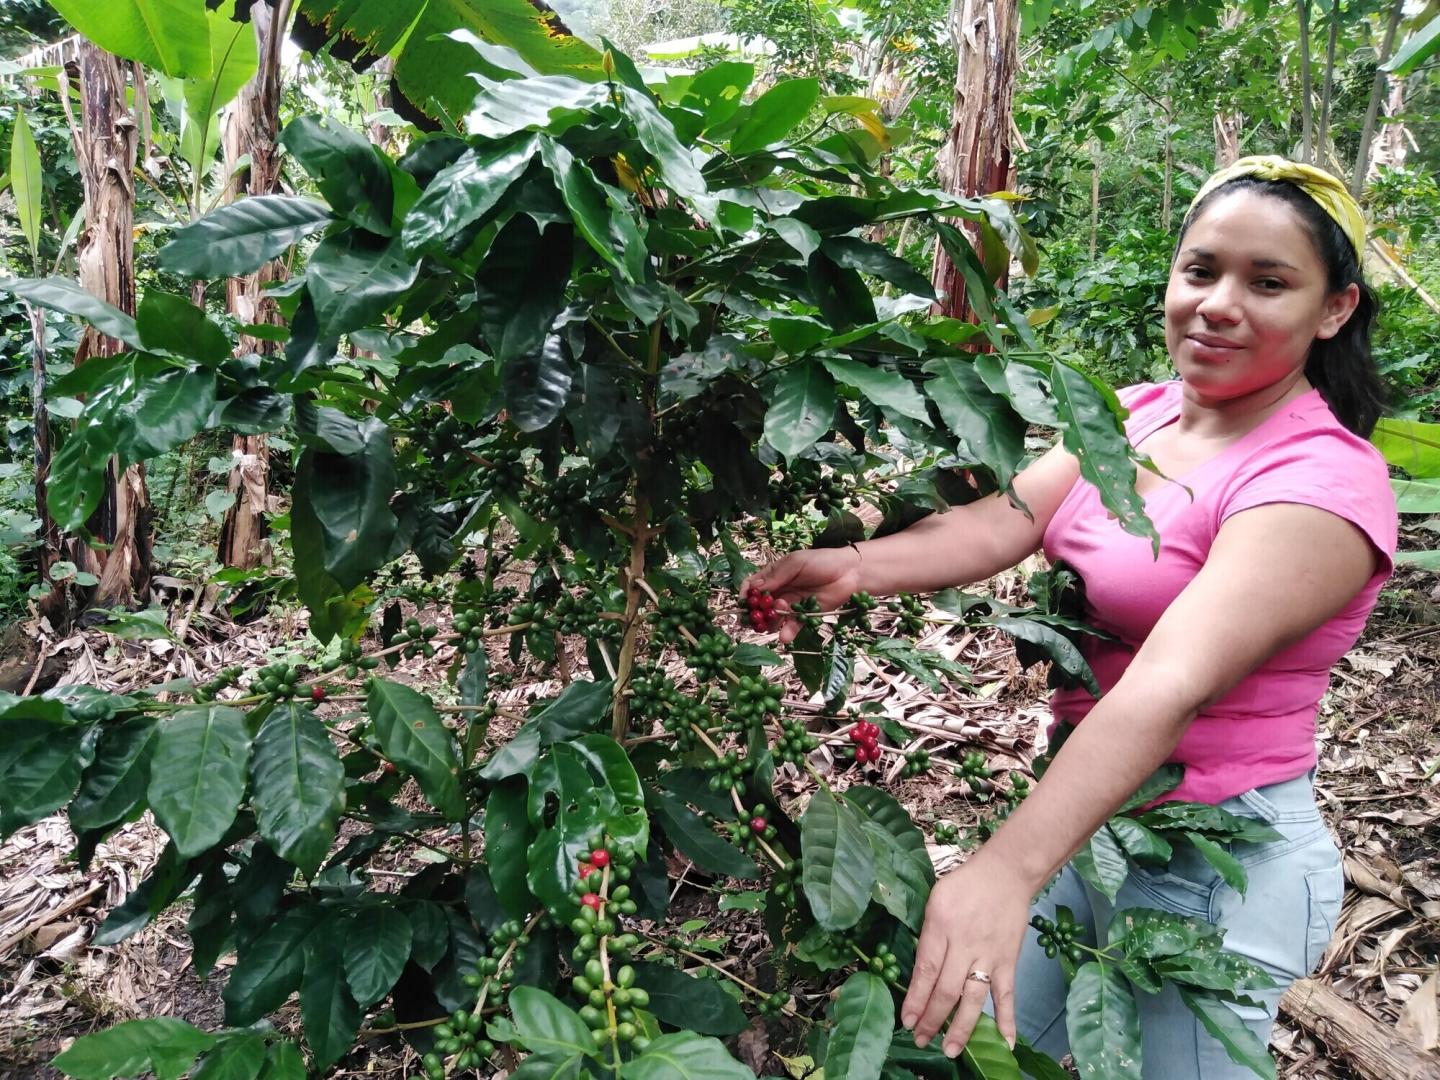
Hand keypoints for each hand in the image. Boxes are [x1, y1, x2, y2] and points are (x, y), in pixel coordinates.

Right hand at [741, 547, 862, 641]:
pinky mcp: (804, 616)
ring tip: (775, 622)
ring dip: (770, 623)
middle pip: (759, 606)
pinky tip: (785, 636)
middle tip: (757, 619)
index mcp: (774, 575)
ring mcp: (791, 605)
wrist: (850, 573)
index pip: (752, 586)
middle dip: (756, 614)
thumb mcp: (796, 563)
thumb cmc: (822, 561)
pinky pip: (791, 627)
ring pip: (773, 619)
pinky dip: (787, 633)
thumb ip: (776, 576)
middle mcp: (779, 591)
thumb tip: (754, 588)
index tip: (744, 603)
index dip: (746, 595)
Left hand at [901, 858, 1029, 1056]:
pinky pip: (1007, 995)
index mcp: (941, 927)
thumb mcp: (936, 900)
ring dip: (962, 1027)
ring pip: (974, 998)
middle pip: (947, 990)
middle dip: (932, 1019)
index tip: (907, 1020)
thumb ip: (928, 935)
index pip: (926, 970)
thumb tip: (922, 971)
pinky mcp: (1008, 961)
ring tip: (950, 1050)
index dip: (915, 999)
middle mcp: (964, 944)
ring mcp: (989, 955)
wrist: (1005, 874)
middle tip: (921, 1040)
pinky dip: (1007, 1021)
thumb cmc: (965, 885)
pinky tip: (1005, 1044)